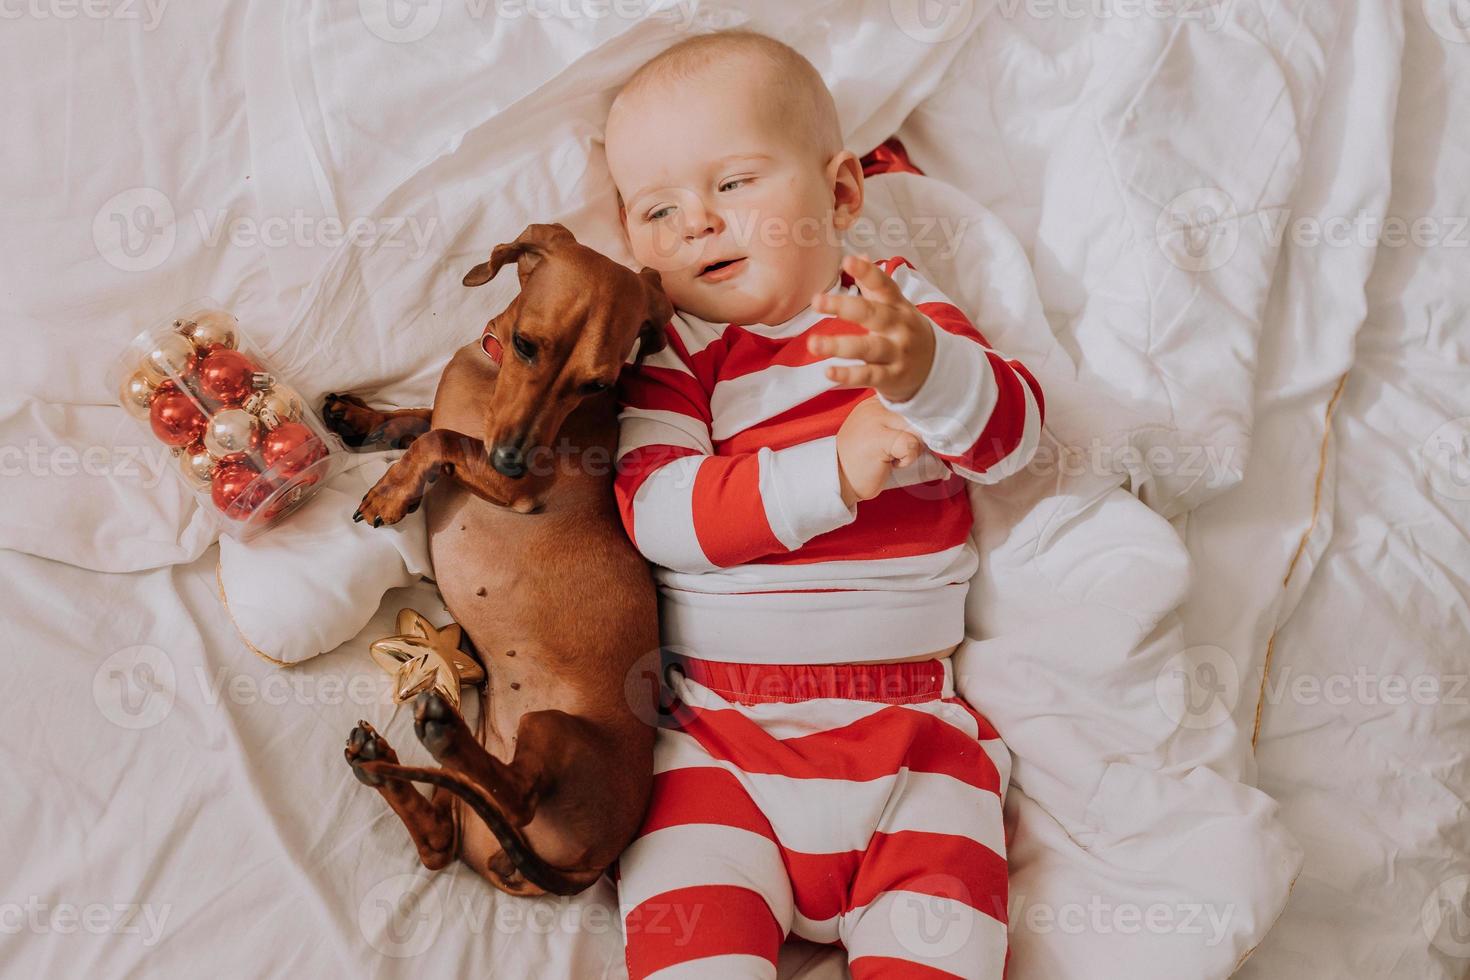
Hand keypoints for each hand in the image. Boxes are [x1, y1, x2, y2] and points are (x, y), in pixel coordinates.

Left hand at [807, 254, 936, 402]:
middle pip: (873, 314)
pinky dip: (848, 376)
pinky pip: (868, 376)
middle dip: (845, 306)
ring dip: (840, 346)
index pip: (884, 285)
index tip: (848, 260)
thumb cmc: (904, 332)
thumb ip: (874, 285)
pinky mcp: (892, 377)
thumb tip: (858, 254)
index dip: (867, 272)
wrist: (934, 368)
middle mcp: (899, 327)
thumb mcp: (896, 307)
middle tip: (817, 300)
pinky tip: (828, 372)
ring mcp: (897, 353)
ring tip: (814, 343)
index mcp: (898, 306)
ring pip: (868, 348)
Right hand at [835, 396, 924, 506]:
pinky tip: (892, 464)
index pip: (913, 399)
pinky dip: (908, 459)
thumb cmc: (864, 462)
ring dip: (915, 447)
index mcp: (876, 402)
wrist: (837, 481)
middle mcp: (875, 406)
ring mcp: (874, 420)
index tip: (919, 434)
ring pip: (917, 427)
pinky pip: (910, 444)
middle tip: (908, 450)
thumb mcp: (879, 433)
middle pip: (918, 412)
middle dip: (923, 433)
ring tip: (897, 456)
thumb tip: (936, 423)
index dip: (922, 417)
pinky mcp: (877, 438)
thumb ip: (899, 423)